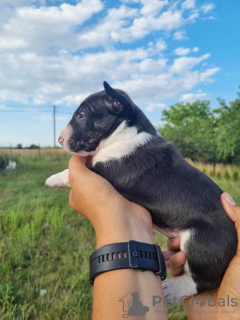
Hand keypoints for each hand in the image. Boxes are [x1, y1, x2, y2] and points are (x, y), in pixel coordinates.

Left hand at [68, 155, 154, 247]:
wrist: (124, 220)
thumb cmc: (97, 198)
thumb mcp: (77, 176)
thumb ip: (75, 162)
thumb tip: (82, 154)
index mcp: (77, 196)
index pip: (77, 175)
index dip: (83, 162)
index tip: (91, 152)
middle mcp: (92, 198)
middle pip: (95, 174)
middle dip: (100, 163)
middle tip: (107, 151)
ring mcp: (110, 199)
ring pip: (110, 177)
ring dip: (114, 168)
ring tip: (119, 155)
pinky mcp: (125, 198)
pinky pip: (124, 181)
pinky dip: (126, 174)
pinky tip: (128, 165)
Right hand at [167, 193, 239, 318]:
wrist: (228, 317)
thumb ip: (239, 222)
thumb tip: (224, 196)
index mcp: (221, 251)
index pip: (203, 232)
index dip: (194, 225)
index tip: (187, 218)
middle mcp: (207, 260)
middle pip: (188, 241)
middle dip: (180, 236)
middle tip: (178, 236)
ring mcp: (196, 272)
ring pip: (178, 253)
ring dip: (175, 249)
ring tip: (177, 248)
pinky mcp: (185, 285)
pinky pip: (175, 269)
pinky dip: (175, 263)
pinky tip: (178, 261)